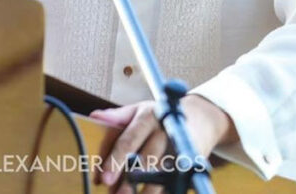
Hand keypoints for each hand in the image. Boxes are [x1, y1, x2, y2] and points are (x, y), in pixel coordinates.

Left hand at [89, 94, 235, 193]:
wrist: (200, 117)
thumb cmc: (160, 116)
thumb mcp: (139, 110)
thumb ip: (117, 117)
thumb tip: (94, 117)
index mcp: (148, 116)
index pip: (129, 139)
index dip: (115, 159)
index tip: (103, 178)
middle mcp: (165, 131)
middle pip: (145, 159)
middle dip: (129, 180)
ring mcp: (180, 148)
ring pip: (161, 174)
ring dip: (145, 191)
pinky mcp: (191, 162)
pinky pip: (175, 182)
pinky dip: (161, 192)